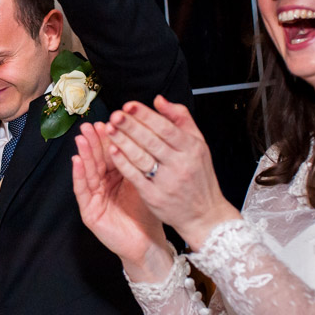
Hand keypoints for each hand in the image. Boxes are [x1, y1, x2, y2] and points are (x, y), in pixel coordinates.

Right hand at [72, 121, 169, 278]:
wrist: (148, 243)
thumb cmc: (148, 214)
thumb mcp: (143, 182)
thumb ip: (137, 161)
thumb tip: (139, 133)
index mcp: (116, 177)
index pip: (110, 154)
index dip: (107, 139)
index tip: (106, 122)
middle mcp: (103, 185)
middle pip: (96, 160)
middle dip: (92, 142)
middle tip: (88, 125)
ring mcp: (94, 198)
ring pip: (87, 172)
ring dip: (83, 154)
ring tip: (81, 138)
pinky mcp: (89, 212)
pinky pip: (82, 191)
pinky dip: (78, 175)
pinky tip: (76, 161)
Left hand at [104, 96, 241, 251]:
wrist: (205, 214)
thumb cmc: (199, 176)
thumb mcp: (198, 143)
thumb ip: (180, 118)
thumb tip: (159, 100)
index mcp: (191, 148)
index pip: (166, 127)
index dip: (146, 115)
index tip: (129, 105)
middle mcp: (180, 164)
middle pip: (151, 141)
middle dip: (131, 126)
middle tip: (115, 115)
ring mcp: (167, 182)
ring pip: (141, 157)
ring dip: (123, 141)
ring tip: (109, 129)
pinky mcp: (154, 196)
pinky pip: (135, 176)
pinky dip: (123, 162)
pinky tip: (112, 150)